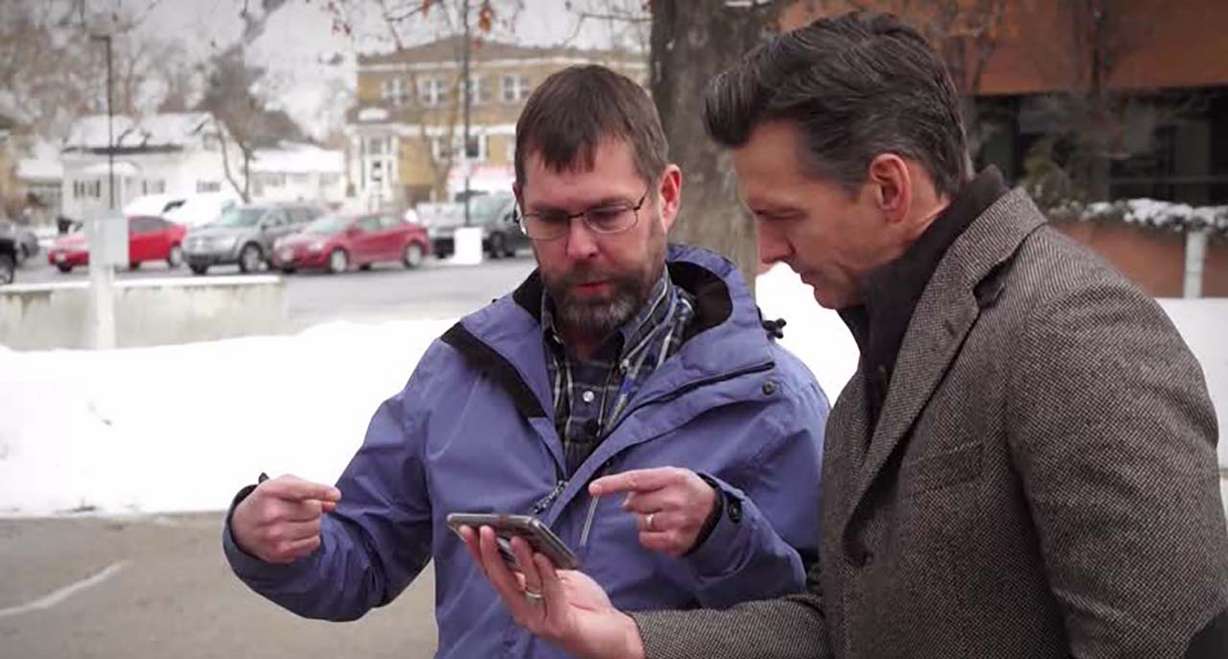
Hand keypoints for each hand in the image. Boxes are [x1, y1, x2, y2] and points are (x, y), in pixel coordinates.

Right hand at [231, 474, 340, 563]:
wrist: (242, 526)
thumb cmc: (267, 501)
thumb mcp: (283, 485)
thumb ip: (310, 488)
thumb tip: (333, 501)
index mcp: (270, 491)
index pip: (303, 490)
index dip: (322, 492)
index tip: (335, 495)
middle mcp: (271, 513)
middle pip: (315, 510)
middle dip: (314, 508)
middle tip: (302, 509)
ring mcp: (274, 534)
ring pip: (316, 528)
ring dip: (313, 524)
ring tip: (298, 521)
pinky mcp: (280, 552)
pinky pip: (313, 543)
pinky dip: (310, 538)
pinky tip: (296, 533)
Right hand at [460, 526, 644, 658]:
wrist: (611, 634)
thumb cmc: (584, 606)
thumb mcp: (558, 577)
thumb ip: (541, 564)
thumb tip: (525, 539)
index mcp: (520, 598)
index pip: (493, 573)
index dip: (478, 552)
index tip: (468, 530)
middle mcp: (524, 611)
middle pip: (501, 580)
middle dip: (489, 553)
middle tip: (484, 530)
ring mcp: (540, 620)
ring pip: (524, 586)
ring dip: (519, 559)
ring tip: (514, 537)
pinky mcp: (559, 625)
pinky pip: (551, 594)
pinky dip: (546, 574)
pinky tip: (542, 556)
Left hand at [590, 467, 716, 555]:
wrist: (718, 515)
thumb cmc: (690, 492)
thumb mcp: (674, 476)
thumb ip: (649, 482)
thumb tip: (625, 499)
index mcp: (673, 478)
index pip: (636, 480)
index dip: (612, 484)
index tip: (594, 488)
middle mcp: (674, 499)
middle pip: (634, 503)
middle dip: (637, 504)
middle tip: (655, 502)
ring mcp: (675, 521)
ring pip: (640, 522)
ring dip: (645, 520)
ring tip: (664, 516)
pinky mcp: (675, 541)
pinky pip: (646, 539)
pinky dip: (649, 535)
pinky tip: (664, 529)